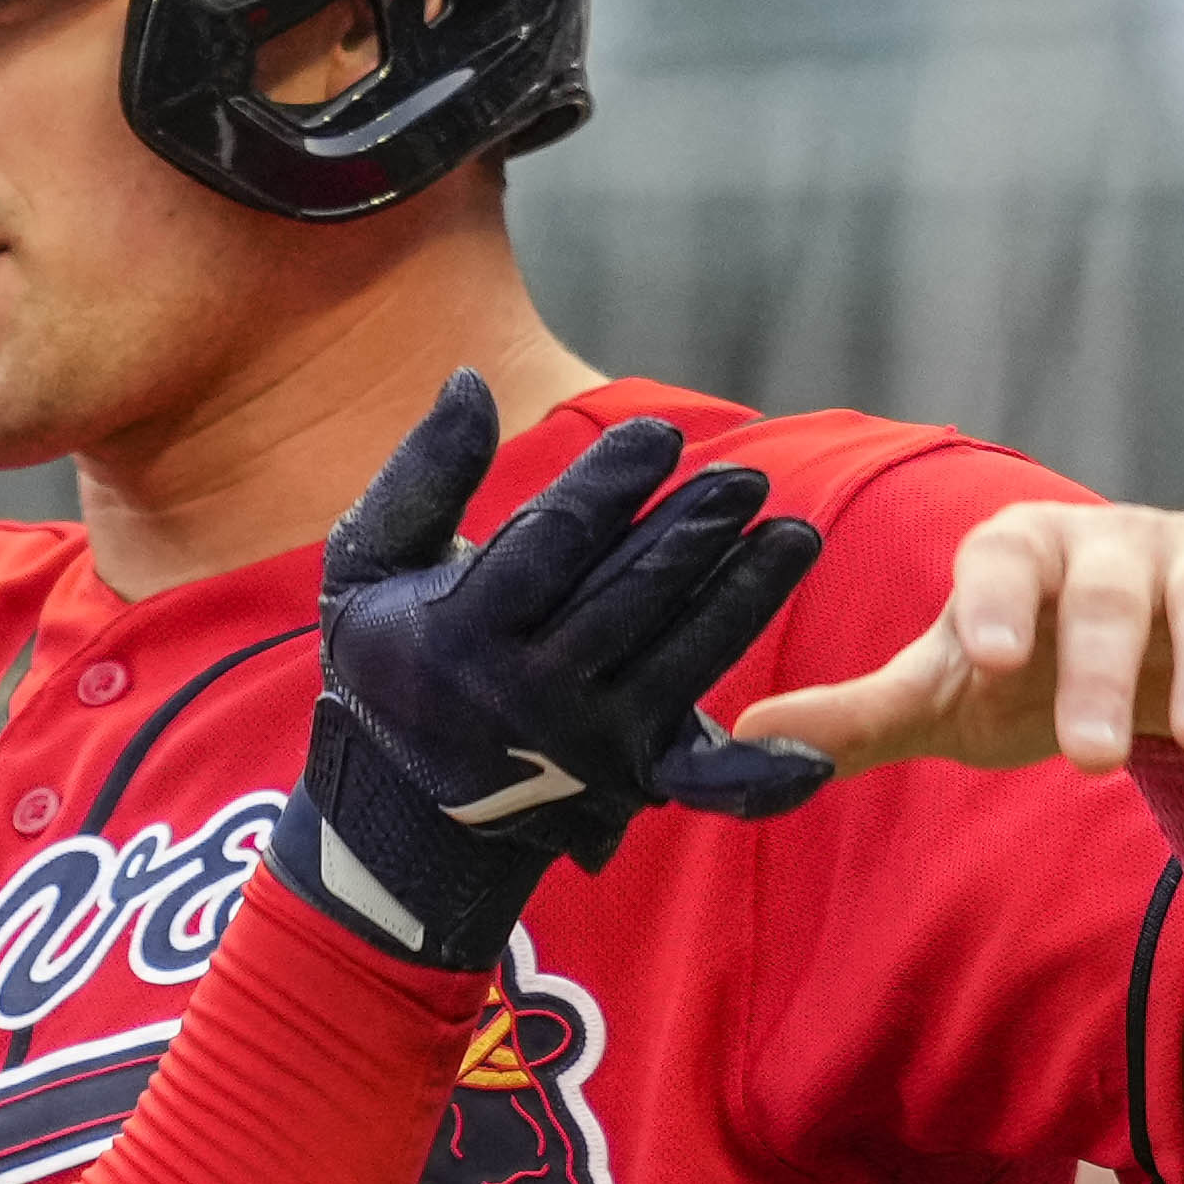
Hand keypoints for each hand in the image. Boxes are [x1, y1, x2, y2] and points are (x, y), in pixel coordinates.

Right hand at [267, 374, 828, 968]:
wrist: (398, 802)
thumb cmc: (396, 655)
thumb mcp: (371, 565)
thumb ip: (422, 475)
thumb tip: (470, 382)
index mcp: (460, 634)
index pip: (553, 543)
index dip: (611, 482)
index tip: (658, 434)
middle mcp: (526, 697)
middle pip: (631, 596)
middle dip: (695, 532)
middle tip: (746, 477)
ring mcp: (585, 745)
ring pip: (683, 657)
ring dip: (747, 595)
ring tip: (796, 536)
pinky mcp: (628, 781)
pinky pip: (702, 777)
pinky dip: (756, 773)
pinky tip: (811, 751)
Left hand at [734, 499, 1183, 775]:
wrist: (1152, 675)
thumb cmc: (1031, 675)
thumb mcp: (946, 700)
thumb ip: (857, 719)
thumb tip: (741, 743)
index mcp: (1020, 551)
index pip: (999, 562)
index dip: (991, 605)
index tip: (980, 661)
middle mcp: (1112, 539)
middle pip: (1106, 594)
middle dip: (1098, 672)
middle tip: (1084, 760)